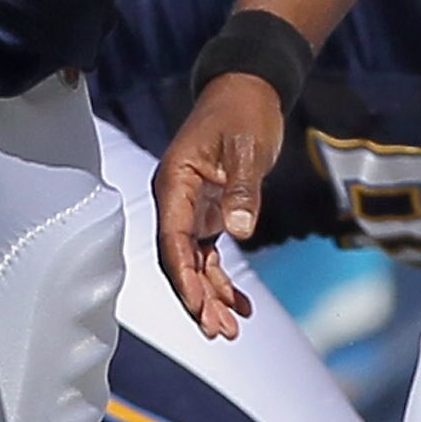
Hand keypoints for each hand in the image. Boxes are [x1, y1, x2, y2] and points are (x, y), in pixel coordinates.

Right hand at [154, 75, 282, 340]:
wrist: (248, 90)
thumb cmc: (243, 111)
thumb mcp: (247, 148)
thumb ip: (242, 190)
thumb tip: (238, 230)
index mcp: (175, 183)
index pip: (172, 240)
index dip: (183, 277)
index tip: (199, 307)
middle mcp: (177, 200)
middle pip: (180, 261)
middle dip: (198, 299)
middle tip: (221, 331)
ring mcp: (191, 209)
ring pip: (194, 264)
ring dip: (211, 296)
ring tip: (232, 329)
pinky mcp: (209, 212)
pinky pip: (210, 254)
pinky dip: (224, 280)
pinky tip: (242, 304)